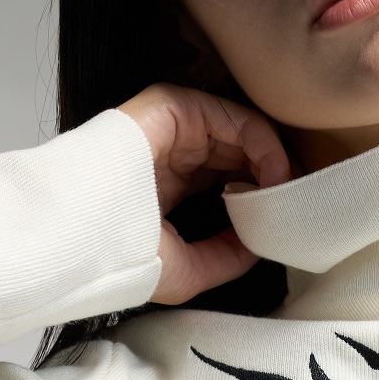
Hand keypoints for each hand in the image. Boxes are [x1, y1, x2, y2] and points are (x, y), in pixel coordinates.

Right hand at [119, 85, 291, 304]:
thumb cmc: (116, 256)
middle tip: (300, 205)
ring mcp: (173, 129)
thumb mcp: (186, 272)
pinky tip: (275, 176)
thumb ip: (225, 257)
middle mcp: (173, 154)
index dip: (260, 197)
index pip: (227, 179)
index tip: (286, 223)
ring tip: (289, 194)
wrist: (78, 236)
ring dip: (276, 163)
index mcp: (168, 186)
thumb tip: (260, 245)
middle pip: (240, 155)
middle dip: (274, 179)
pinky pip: (234, 119)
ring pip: (242, 135)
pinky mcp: (174, 108)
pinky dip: (263, 144)